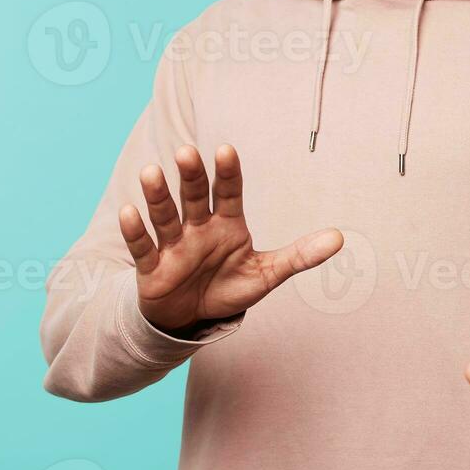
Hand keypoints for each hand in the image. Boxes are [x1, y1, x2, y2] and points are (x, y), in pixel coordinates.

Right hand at [119, 143, 343, 332]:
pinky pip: (142, 247)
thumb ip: (301, 255)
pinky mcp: (152, 267)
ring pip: (165, 216)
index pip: (229, 193)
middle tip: (187, 152)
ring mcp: (173, 245)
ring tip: (150, 172)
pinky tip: (129, 213)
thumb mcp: (267, 274)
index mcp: (227, 224)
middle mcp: (198, 227)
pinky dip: (135, 232)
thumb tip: (340, 238)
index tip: (226, 150)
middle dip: (191, 176)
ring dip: (158, 195)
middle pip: (194, 197)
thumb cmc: (229, 287)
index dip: (228, 174)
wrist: (192, 318)